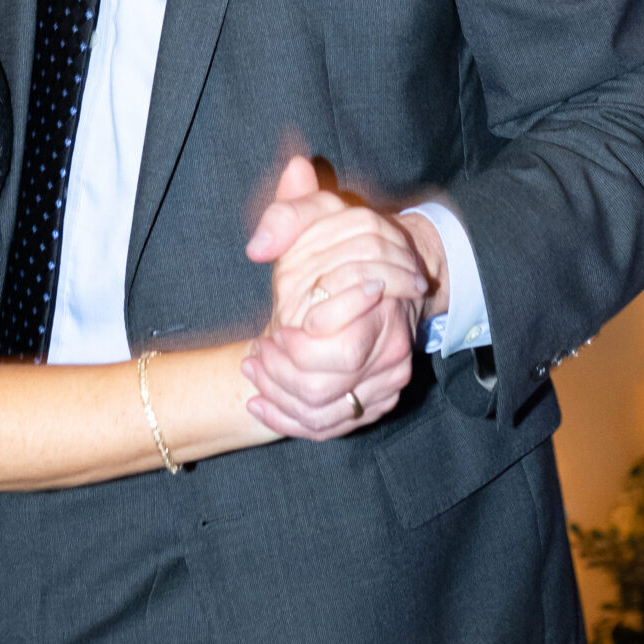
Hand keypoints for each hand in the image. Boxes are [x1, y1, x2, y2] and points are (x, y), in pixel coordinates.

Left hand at [240, 156, 432, 439]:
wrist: (392, 272)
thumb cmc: (347, 242)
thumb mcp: (320, 215)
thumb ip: (287, 218)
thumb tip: (256, 246)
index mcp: (383, 309)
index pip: (341, 349)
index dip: (297, 347)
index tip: (273, 330)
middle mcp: (390, 355)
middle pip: (323, 388)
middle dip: (278, 374)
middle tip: (255, 351)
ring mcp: (385, 385)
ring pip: (323, 414)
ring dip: (277, 397)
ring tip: (251, 368)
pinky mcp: (372, 404)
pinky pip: (328, 428)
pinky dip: (287, 421)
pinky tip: (257, 404)